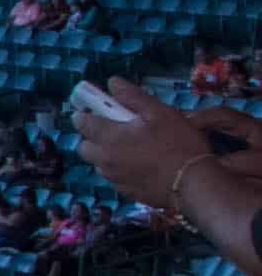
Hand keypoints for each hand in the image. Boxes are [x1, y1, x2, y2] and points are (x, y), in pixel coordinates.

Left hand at [60, 82, 251, 207]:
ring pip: (98, 163)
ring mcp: (114, 178)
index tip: (94, 109)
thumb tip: (113, 82)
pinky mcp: (125, 192)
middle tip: (114, 130)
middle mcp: (104, 159)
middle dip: (92, 137)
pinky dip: (119, 169)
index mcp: (109, 137)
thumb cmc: (178, 143)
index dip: (85, 113)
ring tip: (130, 147)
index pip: (81, 122)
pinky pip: (113, 178)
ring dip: (105, 154)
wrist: (194, 184)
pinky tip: (139, 165)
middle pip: (84, 146)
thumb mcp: (159, 112)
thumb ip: (133, 96)